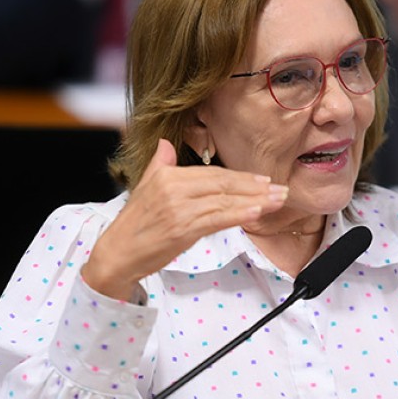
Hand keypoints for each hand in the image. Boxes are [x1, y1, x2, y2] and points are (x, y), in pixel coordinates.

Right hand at [81, 139, 287, 300]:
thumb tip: (165, 145)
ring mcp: (178, 208)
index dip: (241, 177)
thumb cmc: (134, 225)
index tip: (263, 180)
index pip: (212, 173)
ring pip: (224, 201)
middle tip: (280, 190)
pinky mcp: (182, 229)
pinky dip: (239, 214)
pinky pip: (217, 219)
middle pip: (223, 184)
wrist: (117, 254)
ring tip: (277, 202)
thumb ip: (160, 164)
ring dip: (255, 202)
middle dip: (255, 187)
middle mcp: (173, 187)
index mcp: (167, 175)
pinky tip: (256, 212)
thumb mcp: (144, 187)